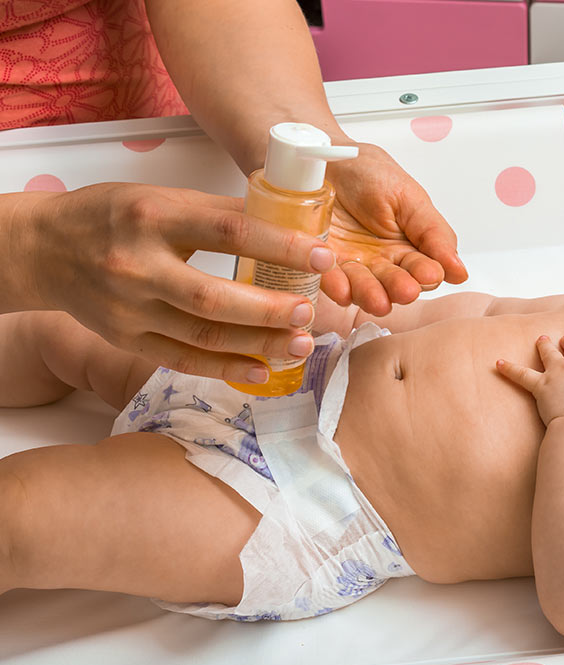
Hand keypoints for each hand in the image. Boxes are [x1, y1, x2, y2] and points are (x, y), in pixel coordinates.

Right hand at [19, 183, 336, 382]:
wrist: (44, 249)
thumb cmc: (111, 216)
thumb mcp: (161, 198)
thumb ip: (218, 214)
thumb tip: (287, 228)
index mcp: (153, 216)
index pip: (229, 231)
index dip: (281, 246)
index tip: (322, 257)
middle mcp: (138, 265)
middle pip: (214, 296)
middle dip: (270, 309)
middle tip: (311, 311)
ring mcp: (129, 309)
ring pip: (202, 335)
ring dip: (258, 344)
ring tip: (300, 343)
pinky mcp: (126, 339)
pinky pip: (182, 360)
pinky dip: (225, 368)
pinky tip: (263, 370)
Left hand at [319, 142, 467, 315]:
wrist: (324, 156)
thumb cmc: (367, 171)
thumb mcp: (409, 197)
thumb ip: (435, 233)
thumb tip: (460, 271)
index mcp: (408, 247)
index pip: (424, 271)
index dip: (427, 274)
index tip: (429, 274)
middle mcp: (382, 262)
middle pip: (395, 284)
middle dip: (400, 288)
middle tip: (405, 290)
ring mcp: (352, 264)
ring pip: (364, 288)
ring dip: (371, 295)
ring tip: (377, 300)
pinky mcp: (321, 262)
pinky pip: (327, 278)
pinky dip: (335, 286)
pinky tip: (343, 290)